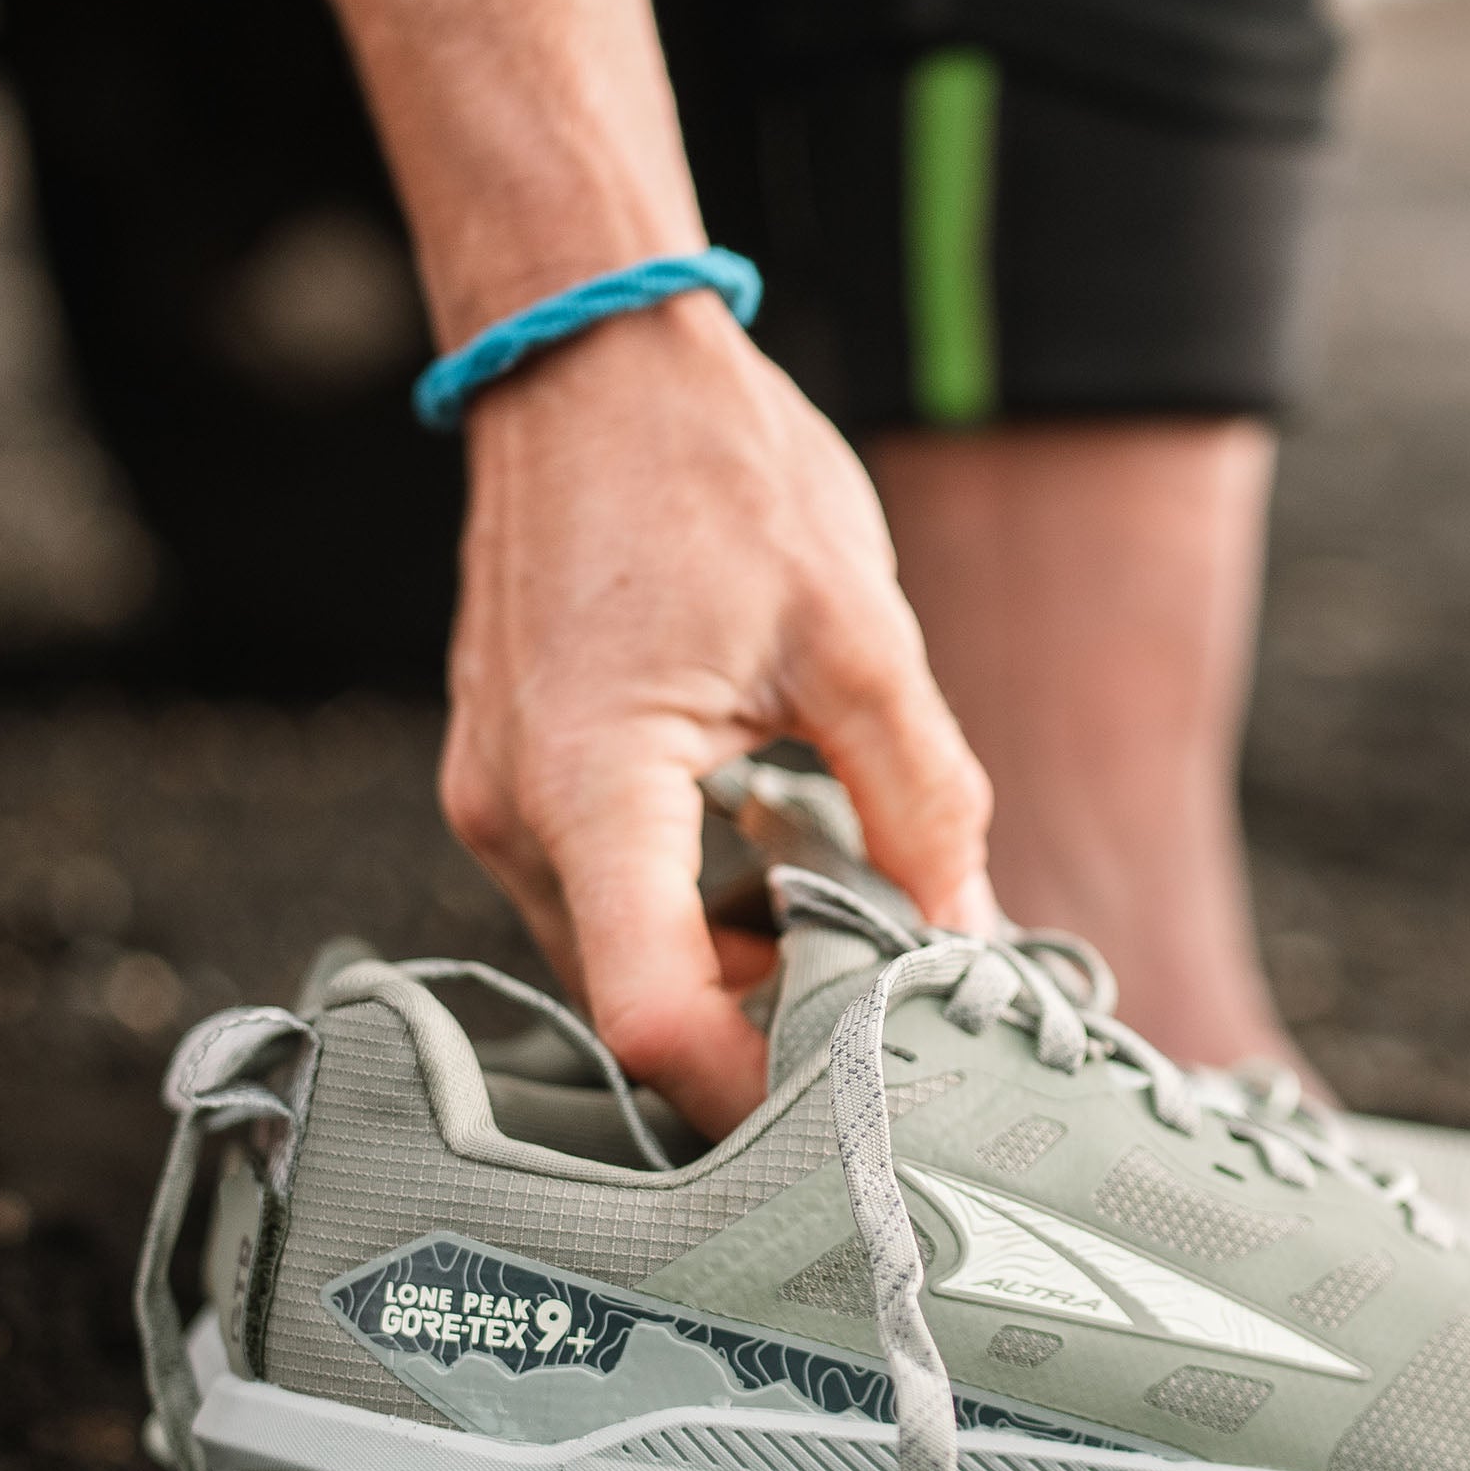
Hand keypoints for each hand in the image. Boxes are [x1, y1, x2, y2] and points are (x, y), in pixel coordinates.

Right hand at [438, 288, 993, 1132]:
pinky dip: (700, 904)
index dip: (752, 1089)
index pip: (649, 1013)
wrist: (590, 360)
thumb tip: (968, 935)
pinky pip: (613, 891)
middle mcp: (514, 814)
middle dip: (767, 1029)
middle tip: (901, 1031)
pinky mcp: (518, 777)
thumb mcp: (858, 633)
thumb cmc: (712, 470)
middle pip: (641, 1001)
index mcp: (587, 787)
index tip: (860, 1110)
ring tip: (865, 932)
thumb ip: (921, 799)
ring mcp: (501, 799)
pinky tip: (792, 864)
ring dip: (740, 962)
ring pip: (629, 951)